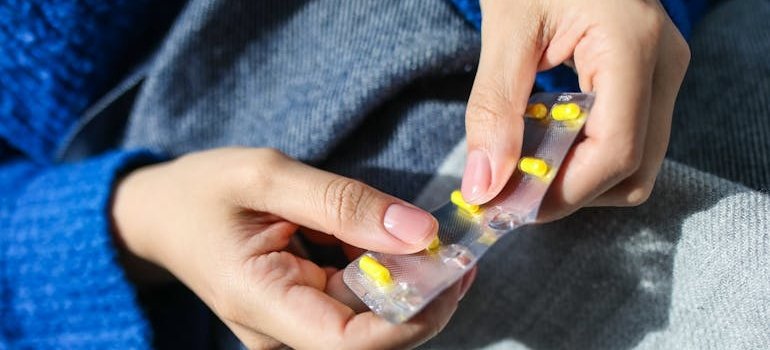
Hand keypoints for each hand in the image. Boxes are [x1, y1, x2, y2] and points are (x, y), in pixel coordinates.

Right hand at [112, 148, 474, 348]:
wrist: (162, 215)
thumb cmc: (203, 192)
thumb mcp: (266, 176)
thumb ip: (341, 202)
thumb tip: (420, 232)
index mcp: (261, 302)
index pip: (350, 343)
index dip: (411, 318)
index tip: (450, 271)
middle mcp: (279, 331)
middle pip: (371, 338)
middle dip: (422, 297)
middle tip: (456, 248)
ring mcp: (291, 328)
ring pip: (370, 323)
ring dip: (407, 284)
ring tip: (428, 239)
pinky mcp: (302, 313)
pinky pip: (356, 304)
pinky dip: (383, 274)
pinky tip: (389, 241)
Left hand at [461, 0, 689, 219]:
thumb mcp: (506, 29)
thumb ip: (493, 110)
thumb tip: (484, 185)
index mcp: (633, 45)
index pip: (616, 152)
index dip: (561, 193)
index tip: (507, 205)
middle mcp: (664, 64)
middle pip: (633, 171)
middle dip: (568, 192)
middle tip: (509, 189)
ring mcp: (663, 73)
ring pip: (635, 164)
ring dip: (576, 178)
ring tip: (522, 160)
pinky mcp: (649, 79)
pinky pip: (627, 139)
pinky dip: (582, 155)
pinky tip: (543, 138)